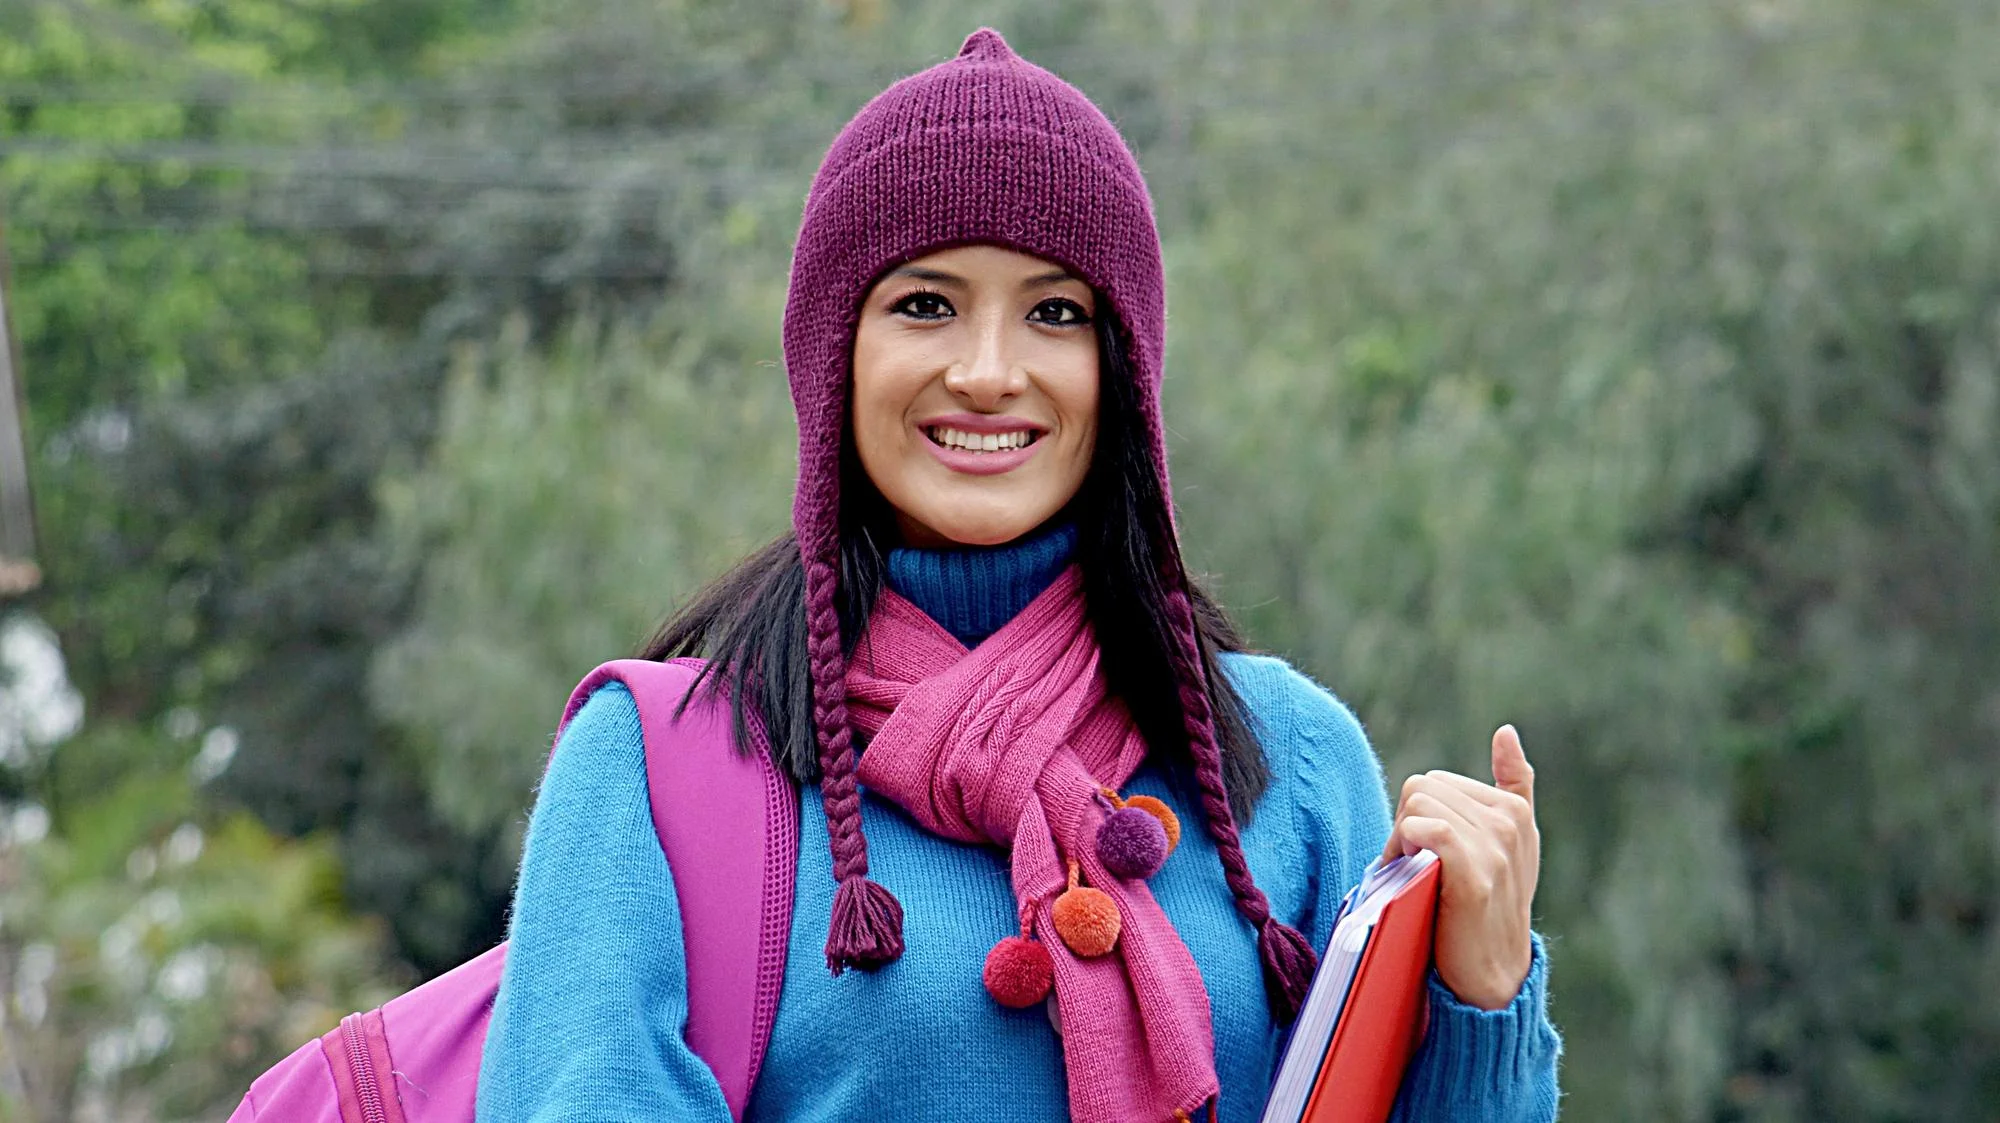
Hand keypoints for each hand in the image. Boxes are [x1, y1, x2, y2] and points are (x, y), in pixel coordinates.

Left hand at [1381, 724, 1539, 1010]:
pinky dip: (1405, 846)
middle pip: (1422, 786)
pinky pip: (1425, 827)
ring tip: (1418, 874)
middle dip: (1406, 823)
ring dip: (1402, 839)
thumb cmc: (1486, 907)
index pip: (1434, 781)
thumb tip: (1506, 731)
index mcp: (1513, 808)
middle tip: (1417, 867)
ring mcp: (1496, 845)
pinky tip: (1415, 873)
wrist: (1490, 974)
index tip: (1427, 854)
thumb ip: (1511, 785)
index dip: (1417, 816)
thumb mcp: (1507, 844)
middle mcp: (1509, 821)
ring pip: (1418, 802)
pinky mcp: (1476, 872)